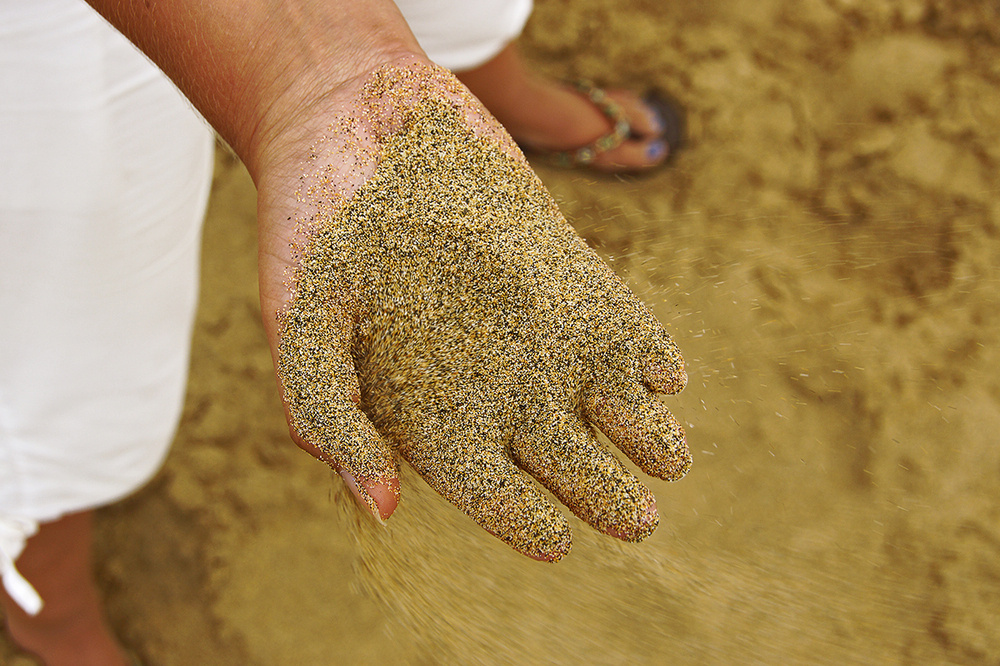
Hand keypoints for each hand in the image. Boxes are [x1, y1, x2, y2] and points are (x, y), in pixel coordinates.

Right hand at [255, 58, 689, 560]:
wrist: (352, 120)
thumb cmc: (312, 227)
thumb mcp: (298, 325)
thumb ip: (330, 416)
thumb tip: (382, 510)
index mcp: (427, 408)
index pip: (481, 485)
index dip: (518, 518)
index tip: (556, 540)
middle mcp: (490, 378)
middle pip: (557, 457)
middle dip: (602, 492)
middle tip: (640, 521)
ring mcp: (534, 326)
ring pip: (601, 402)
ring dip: (641, 434)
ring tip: (672, 462)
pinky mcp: (566, 272)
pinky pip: (619, 326)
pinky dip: (648, 355)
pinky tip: (667, 378)